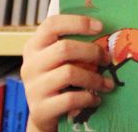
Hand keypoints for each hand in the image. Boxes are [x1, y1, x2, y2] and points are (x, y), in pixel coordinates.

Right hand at [21, 14, 114, 131]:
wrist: (42, 114)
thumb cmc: (55, 81)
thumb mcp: (56, 61)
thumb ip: (71, 47)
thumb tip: (103, 34)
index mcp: (34, 46)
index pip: (52, 25)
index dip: (77, 22)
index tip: (100, 26)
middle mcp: (30, 64)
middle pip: (64, 48)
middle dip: (92, 52)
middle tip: (107, 59)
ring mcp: (34, 87)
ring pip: (69, 73)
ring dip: (94, 78)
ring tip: (106, 83)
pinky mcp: (41, 108)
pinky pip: (71, 99)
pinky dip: (88, 98)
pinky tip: (95, 99)